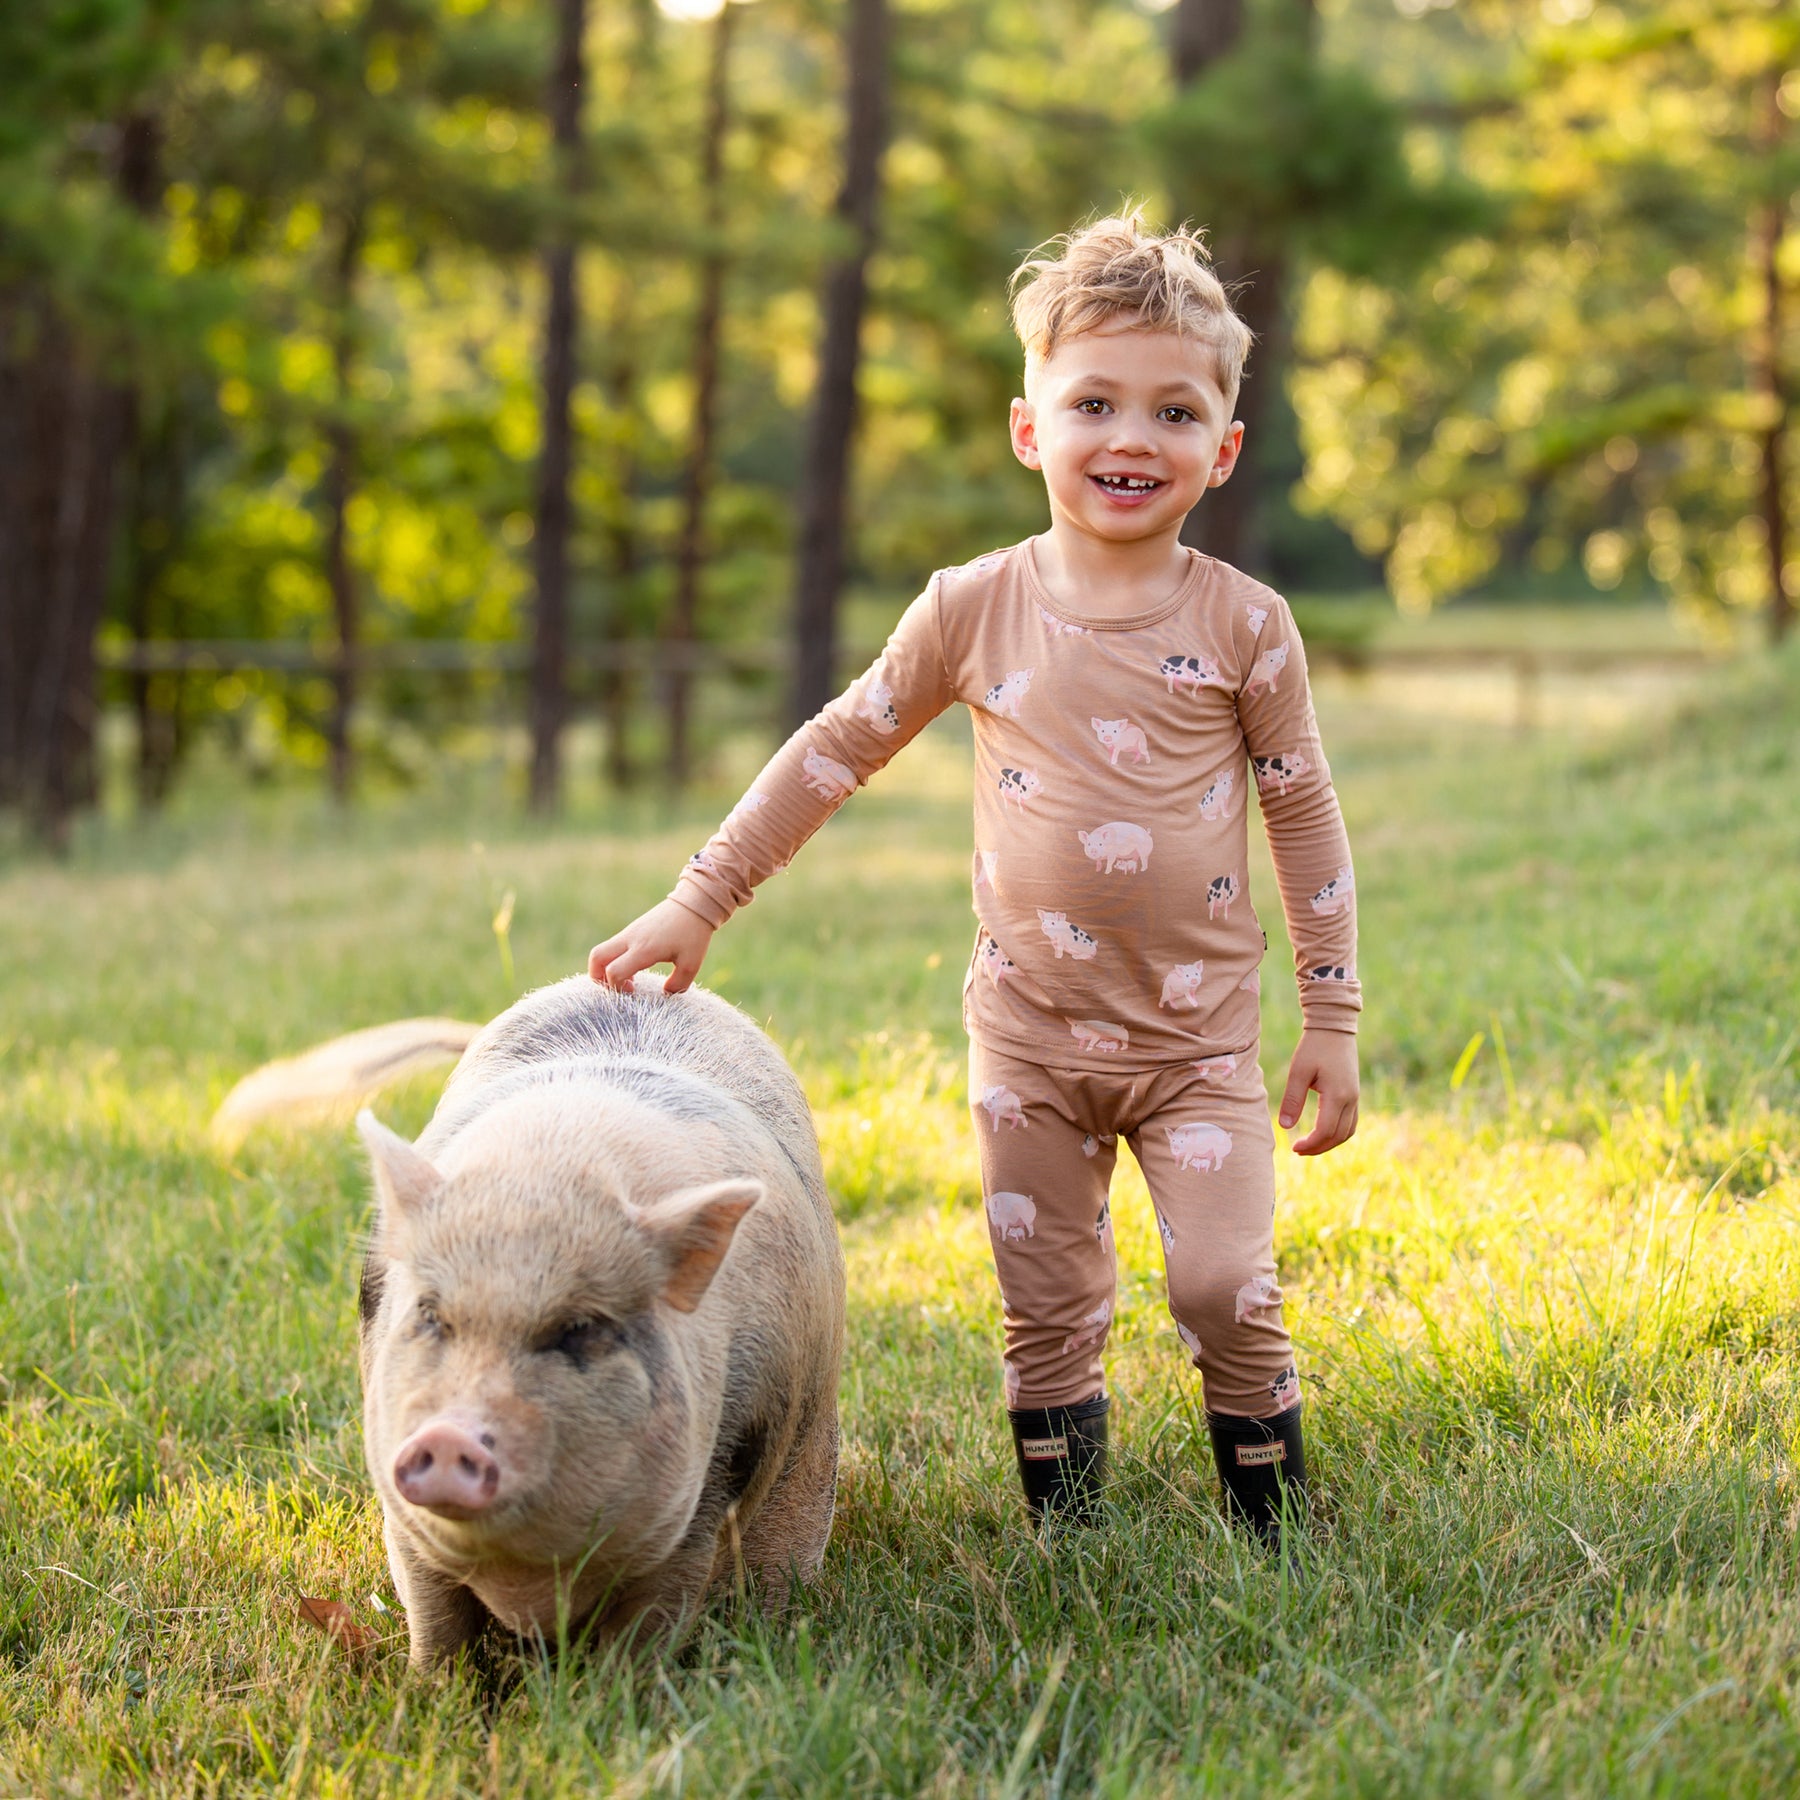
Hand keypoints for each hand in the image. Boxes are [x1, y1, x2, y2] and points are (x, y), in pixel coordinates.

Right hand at [589, 899, 714, 993]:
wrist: (694, 903)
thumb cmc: (693, 934)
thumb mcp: (691, 964)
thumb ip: (678, 984)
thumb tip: (665, 995)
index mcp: (644, 949)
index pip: (614, 971)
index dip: (617, 988)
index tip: (634, 991)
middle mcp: (630, 939)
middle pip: (596, 958)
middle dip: (598, 978)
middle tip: (616, 989)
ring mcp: (629, 932)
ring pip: (601, 951)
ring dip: (606, 969)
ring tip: (628, 981)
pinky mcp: (632, 930)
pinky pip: (612, 947)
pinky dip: (615, 961)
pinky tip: (635, 969)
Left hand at [1278, 1029, 1359, 1155]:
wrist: (1334, 1027)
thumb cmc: (1314, 1047)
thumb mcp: (1298, 1071)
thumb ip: (1293, 1099)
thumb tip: (1285, 1126)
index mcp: (1337, 1095)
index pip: (1325, 1131)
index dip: (1310, 1144)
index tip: (1293, 1148)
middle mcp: (1351, 1099)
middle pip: (1338, 1136)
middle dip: (1318, 1148)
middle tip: (1298, 1150)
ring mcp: (1355, 1097)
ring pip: (1347, 1132)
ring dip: (1329, 1143)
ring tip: (1309, 1146)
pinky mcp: (1354, 1093)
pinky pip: (1351, 1122)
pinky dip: (1338, 1133)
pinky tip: (1322, 1133)